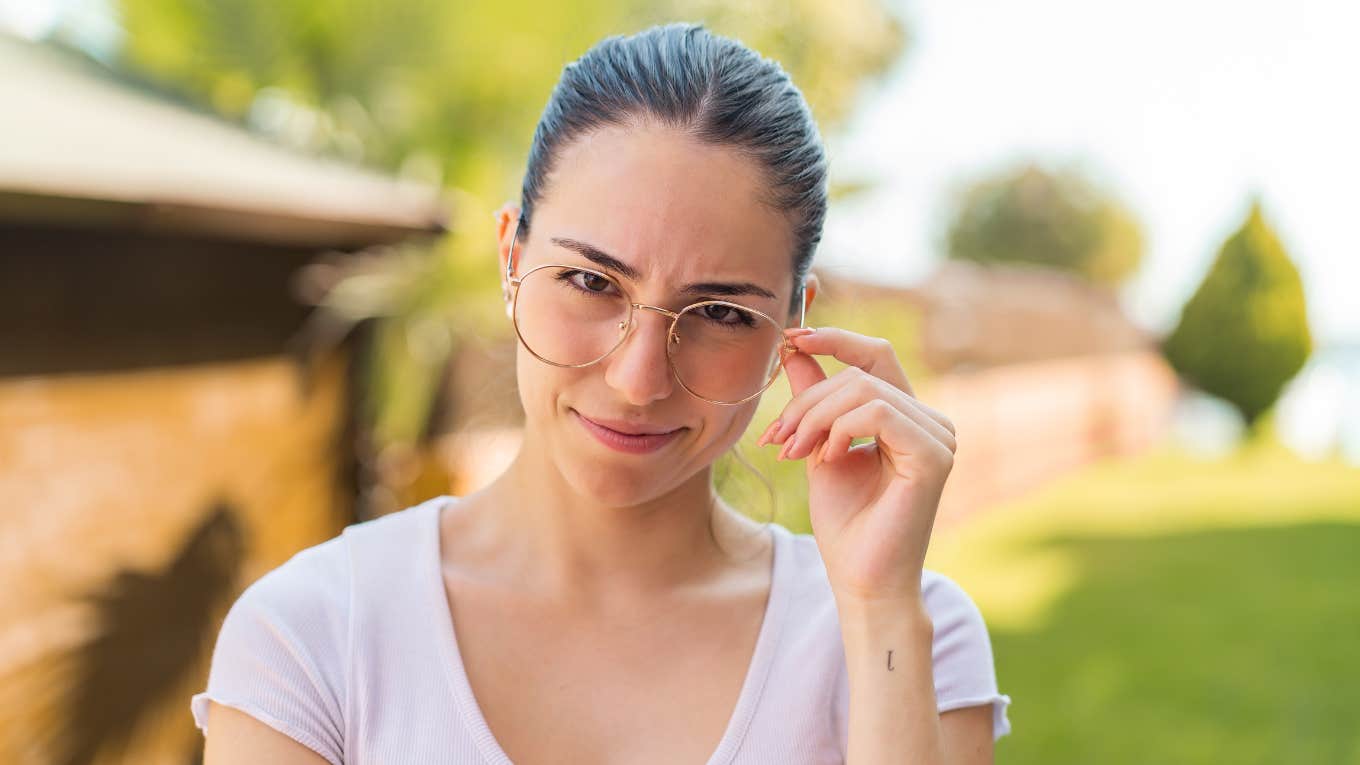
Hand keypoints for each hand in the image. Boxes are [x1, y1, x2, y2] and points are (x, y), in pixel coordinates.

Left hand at [756, 327, 957, 602]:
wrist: (860, 580)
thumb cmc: (845, 522)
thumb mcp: (819, 446)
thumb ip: (814, 397)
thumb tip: (793, 346)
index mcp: (908, 416)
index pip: (875, 354)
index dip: (834, 338)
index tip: (790, 337)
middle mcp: (931, 421)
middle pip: (860, 372)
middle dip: (807, 399)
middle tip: (777, 437)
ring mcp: (938, 436)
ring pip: (864, 390)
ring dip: (815, 417)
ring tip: (793, 452)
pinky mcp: (934, 455)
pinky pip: (877, 413)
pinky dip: (840, 430)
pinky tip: (828, 460)